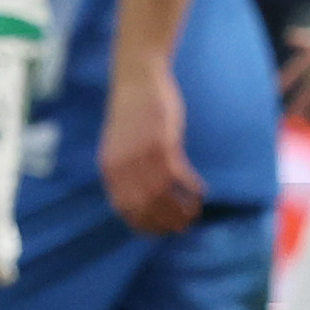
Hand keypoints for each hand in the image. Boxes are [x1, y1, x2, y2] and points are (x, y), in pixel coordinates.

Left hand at [100, 69, 202, 233]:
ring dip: (182, 209)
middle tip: (183, 228)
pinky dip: (191, 188)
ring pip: (164, 196)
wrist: (136, 77)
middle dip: (166, 222)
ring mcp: (143, 156)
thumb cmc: (130, 110)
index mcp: (109, 169)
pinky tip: (201, 192)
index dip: (144, 225)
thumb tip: (139, 194)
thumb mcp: (119, 144)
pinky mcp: (163, 143)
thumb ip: (125, 169)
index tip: (160, 232)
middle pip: (146, 207)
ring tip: (194, 213)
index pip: (125, 209)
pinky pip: (180, 176)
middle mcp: (123, 166)